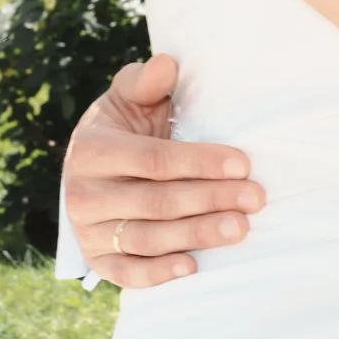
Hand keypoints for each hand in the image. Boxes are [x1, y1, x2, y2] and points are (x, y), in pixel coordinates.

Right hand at [62, 53, 265, 287]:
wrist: (92, 167)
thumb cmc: (124, 126)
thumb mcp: (129, 97)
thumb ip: (145, 82)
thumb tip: (166, 64)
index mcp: (92, 150)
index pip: (154, 160)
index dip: (200, 162)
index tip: (243, 164)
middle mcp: (83, 193)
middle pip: (157, 201)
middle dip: (210, 199)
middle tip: (254, 198)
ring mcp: (88, 231)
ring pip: (146, 238)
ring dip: (196, 236)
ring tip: (239, 228)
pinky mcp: (97, 259)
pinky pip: (126, 273)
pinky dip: (158, 273)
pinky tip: (192, 267)